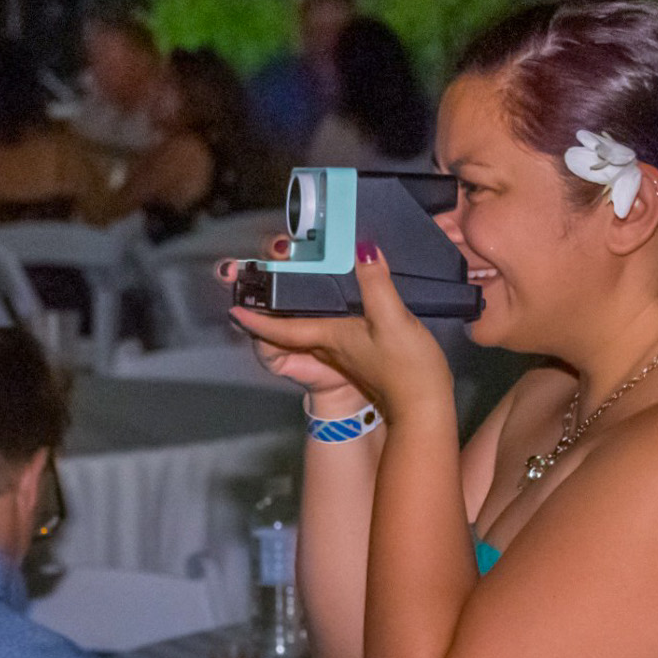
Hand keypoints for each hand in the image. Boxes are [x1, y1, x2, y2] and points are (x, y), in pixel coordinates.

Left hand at [227, 249, 453, 418]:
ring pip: (311, 322)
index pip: (281, 327)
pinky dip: (325, 308)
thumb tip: (362, 248)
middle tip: (271, 271)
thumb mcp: (392, 321)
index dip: (256, 319)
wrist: (424, 408)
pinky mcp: (362, 350)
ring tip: (295, 273)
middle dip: (277, 299)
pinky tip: (336, 293)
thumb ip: (375, 284)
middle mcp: (329, 344)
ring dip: (300, 301)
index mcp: (328, 338)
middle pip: (293, 320)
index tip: (234, 308)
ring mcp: (344, 350)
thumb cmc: (405, 370)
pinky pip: (332, 326)